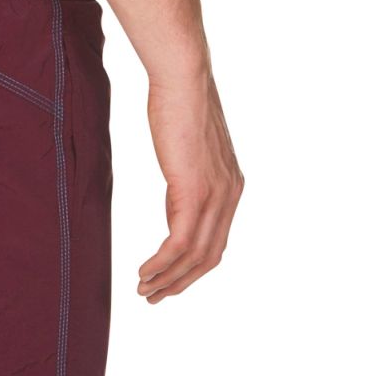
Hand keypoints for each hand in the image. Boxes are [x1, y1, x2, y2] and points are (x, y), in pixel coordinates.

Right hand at [138, 73, 242, 302]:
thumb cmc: (178, 102)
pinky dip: (160, 263)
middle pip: (208, 257)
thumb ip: (188, 173)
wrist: (183, 78)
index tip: (168, 280)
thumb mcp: (187, 147)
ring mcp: (215, 195)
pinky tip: (144, 271)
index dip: (192, 268)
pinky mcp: (194, 192)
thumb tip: (179, 186)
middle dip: (180, 283)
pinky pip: (178, 242)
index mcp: (231, 187)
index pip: (216, 241)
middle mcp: (230, 195)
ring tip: (143, 290)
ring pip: (194, 255)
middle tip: (153, 297)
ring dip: (167, 279)